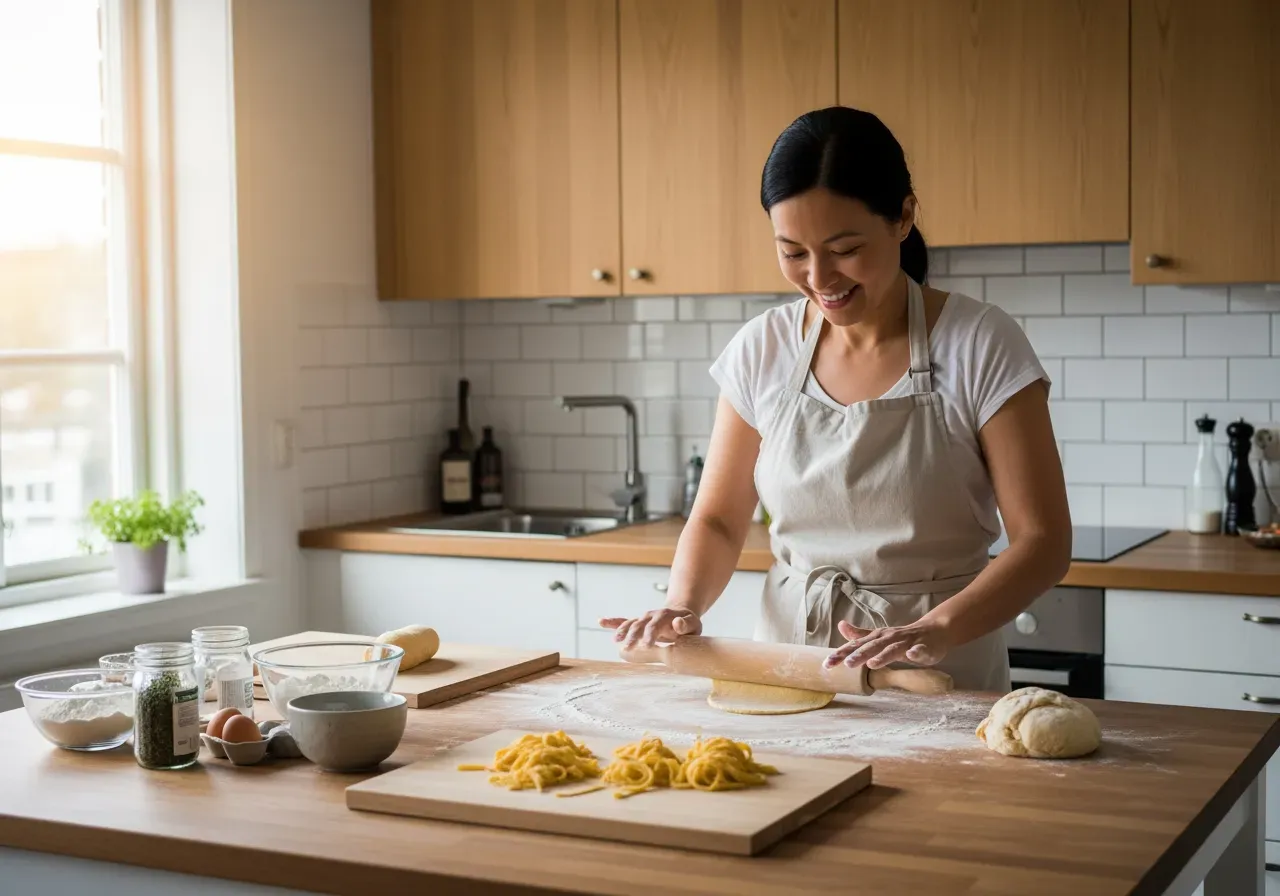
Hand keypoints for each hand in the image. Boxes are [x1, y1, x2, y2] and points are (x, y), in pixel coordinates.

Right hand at [600, 607, 701, 648]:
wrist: (682, 614)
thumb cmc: (689, 624)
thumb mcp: (693, 624)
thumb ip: (686, 624)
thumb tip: (677, 623)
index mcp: (664, 616)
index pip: (654, 625)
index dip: (650, 635)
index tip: (646, 646)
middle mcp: (651, 615)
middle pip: (639, 625)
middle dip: (633, 636)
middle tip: (627, 648)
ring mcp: (643, 618)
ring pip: (630, 624)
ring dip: (621, 631)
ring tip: (615, 640)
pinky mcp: (638, 623)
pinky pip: (623, 621)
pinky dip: (612, 622)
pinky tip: (601, 621)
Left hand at [823, 619, 950, 669]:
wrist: (933, 631)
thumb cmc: (903, 638)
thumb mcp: (879, 637)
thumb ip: (860, 635)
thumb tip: (840, 626)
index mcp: (877, 637)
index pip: (857, 646)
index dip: (842, 654)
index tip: (827, 664)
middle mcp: (889, 638)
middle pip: (872, 647)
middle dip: (859, 655)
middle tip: (846, 664)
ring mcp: (907, 642)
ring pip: (894, 649)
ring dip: (883, 656)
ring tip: (872, 664)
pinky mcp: (923, 647)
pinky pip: (920, 650)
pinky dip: (916, 652)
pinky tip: (912, 656)